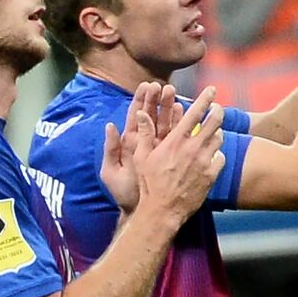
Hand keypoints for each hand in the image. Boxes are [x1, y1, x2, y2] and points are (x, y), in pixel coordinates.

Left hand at [100, 82, 180, 211]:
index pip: (136, 117)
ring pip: (167, 125)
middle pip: (153, 117)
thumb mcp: (111, 173)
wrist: (142, 211)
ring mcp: (161, 149)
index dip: (141, 100)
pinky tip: (188, 114)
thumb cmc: (125, 194)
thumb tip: (110, 125)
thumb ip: (111, 149)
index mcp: (130, 144)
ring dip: (171, 109)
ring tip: (177, 94)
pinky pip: (179, 138)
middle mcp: (146, 143)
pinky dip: (183, 125)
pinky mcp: (172, 157)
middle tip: (166, 86)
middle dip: (159, 100)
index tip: (147, 85)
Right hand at [133, 86, 225, 229]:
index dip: (205, 98)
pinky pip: (220, 158)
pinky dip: (217, 154)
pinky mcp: (211, 176)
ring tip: (213, 132)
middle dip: (217, 112)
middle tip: (217, 108)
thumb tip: (141, 112)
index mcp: (176, 140)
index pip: (195, 112)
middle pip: (214, 122)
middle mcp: (193, 148)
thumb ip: (144, 133)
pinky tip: (212, 156)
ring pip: (219, 139)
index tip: (212, 89)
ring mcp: (205, 162)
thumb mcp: (141, 157)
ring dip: (217, 132)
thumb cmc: (149, 183)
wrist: (162, 210)